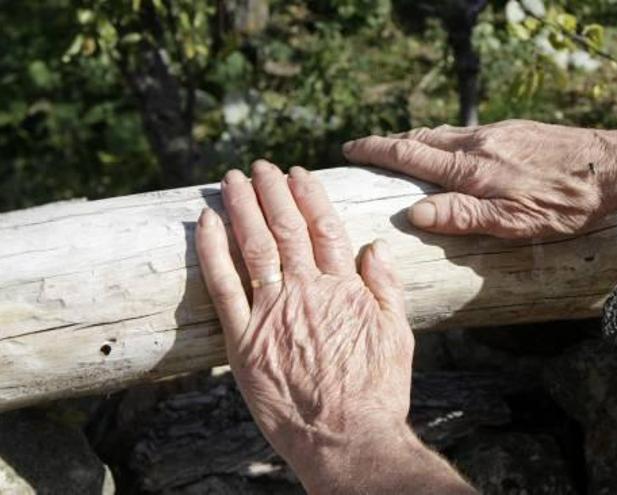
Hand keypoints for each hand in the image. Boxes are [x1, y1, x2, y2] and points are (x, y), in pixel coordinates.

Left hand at [195, 161, 414, 488]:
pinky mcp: (243, 342)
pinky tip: (205, 223)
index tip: (298, 173)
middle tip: (261, 167)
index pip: (324, 226)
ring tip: (233, 179)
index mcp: (344, 288)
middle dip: (272, 191)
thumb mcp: (398, 334)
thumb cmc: (378, 390)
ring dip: (241, 208)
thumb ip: (385, 286)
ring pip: (253, 246)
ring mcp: (272, 314)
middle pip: (285, 228)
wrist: (347, 438)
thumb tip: (375, 245)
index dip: (309, 195)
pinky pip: (223, 287)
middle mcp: (306, 292)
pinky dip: (213, 251)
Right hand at [343, 119, 616, 237]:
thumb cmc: (564, 202)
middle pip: (423, 139)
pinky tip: (454, 150)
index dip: (377, 151)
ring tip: (403, 149)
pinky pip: (467, 134)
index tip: (351, 148)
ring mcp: (497, 134)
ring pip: (445, 134)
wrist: (611, 166)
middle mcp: (478, 144)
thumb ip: (462, 216)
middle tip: (367, 149)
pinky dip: (446, 140)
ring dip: (418, 141)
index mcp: (471, 169)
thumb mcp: (513, 221)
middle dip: (391, 144)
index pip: (410, 156)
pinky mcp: (515, 131)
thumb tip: (413, 214)